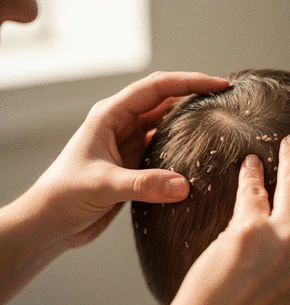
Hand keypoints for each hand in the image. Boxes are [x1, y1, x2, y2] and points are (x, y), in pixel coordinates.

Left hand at [24, 71, 228, 248]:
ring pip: (165, 124)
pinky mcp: (134, 164)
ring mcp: (129, 144)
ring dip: (188, 121)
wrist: (51, 222)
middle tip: (224, 99)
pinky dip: (181, 147)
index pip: (156, 88)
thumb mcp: (102, 185)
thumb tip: (184, 185)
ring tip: (216, 120)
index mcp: (110, 115)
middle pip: (164, 101)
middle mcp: (121, 125)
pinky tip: (197, 152)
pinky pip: (163, 148)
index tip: (217, 84)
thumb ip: (143, 184)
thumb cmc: (63, 196)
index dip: (189, 82)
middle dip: (194, 96)